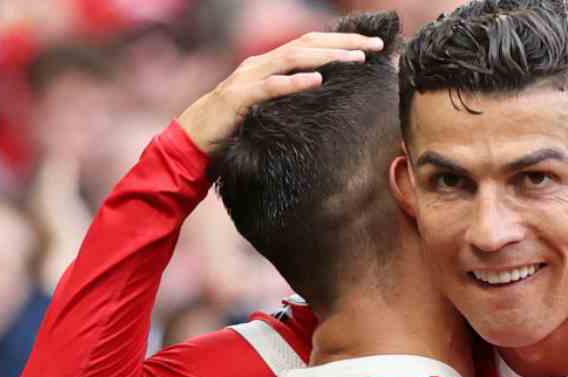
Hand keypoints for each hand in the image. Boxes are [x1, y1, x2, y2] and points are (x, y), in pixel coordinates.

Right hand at [176, 31, 384, 152]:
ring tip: (356, 58)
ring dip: (327, 56)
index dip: (340, 41)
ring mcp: (247, 79)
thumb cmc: (232, 132)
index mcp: (267, 65)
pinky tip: (318, 80)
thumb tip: (322, 98)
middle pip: (306, 43)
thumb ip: (289, 100)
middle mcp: (258, 64)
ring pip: (292, 58)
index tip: (373, 45)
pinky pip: (270, 87)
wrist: (190, 145)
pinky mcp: (238, 99)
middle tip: (376, 45)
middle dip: (343, 41)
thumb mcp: (268, 112)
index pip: (309, 44)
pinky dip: (294, 82)